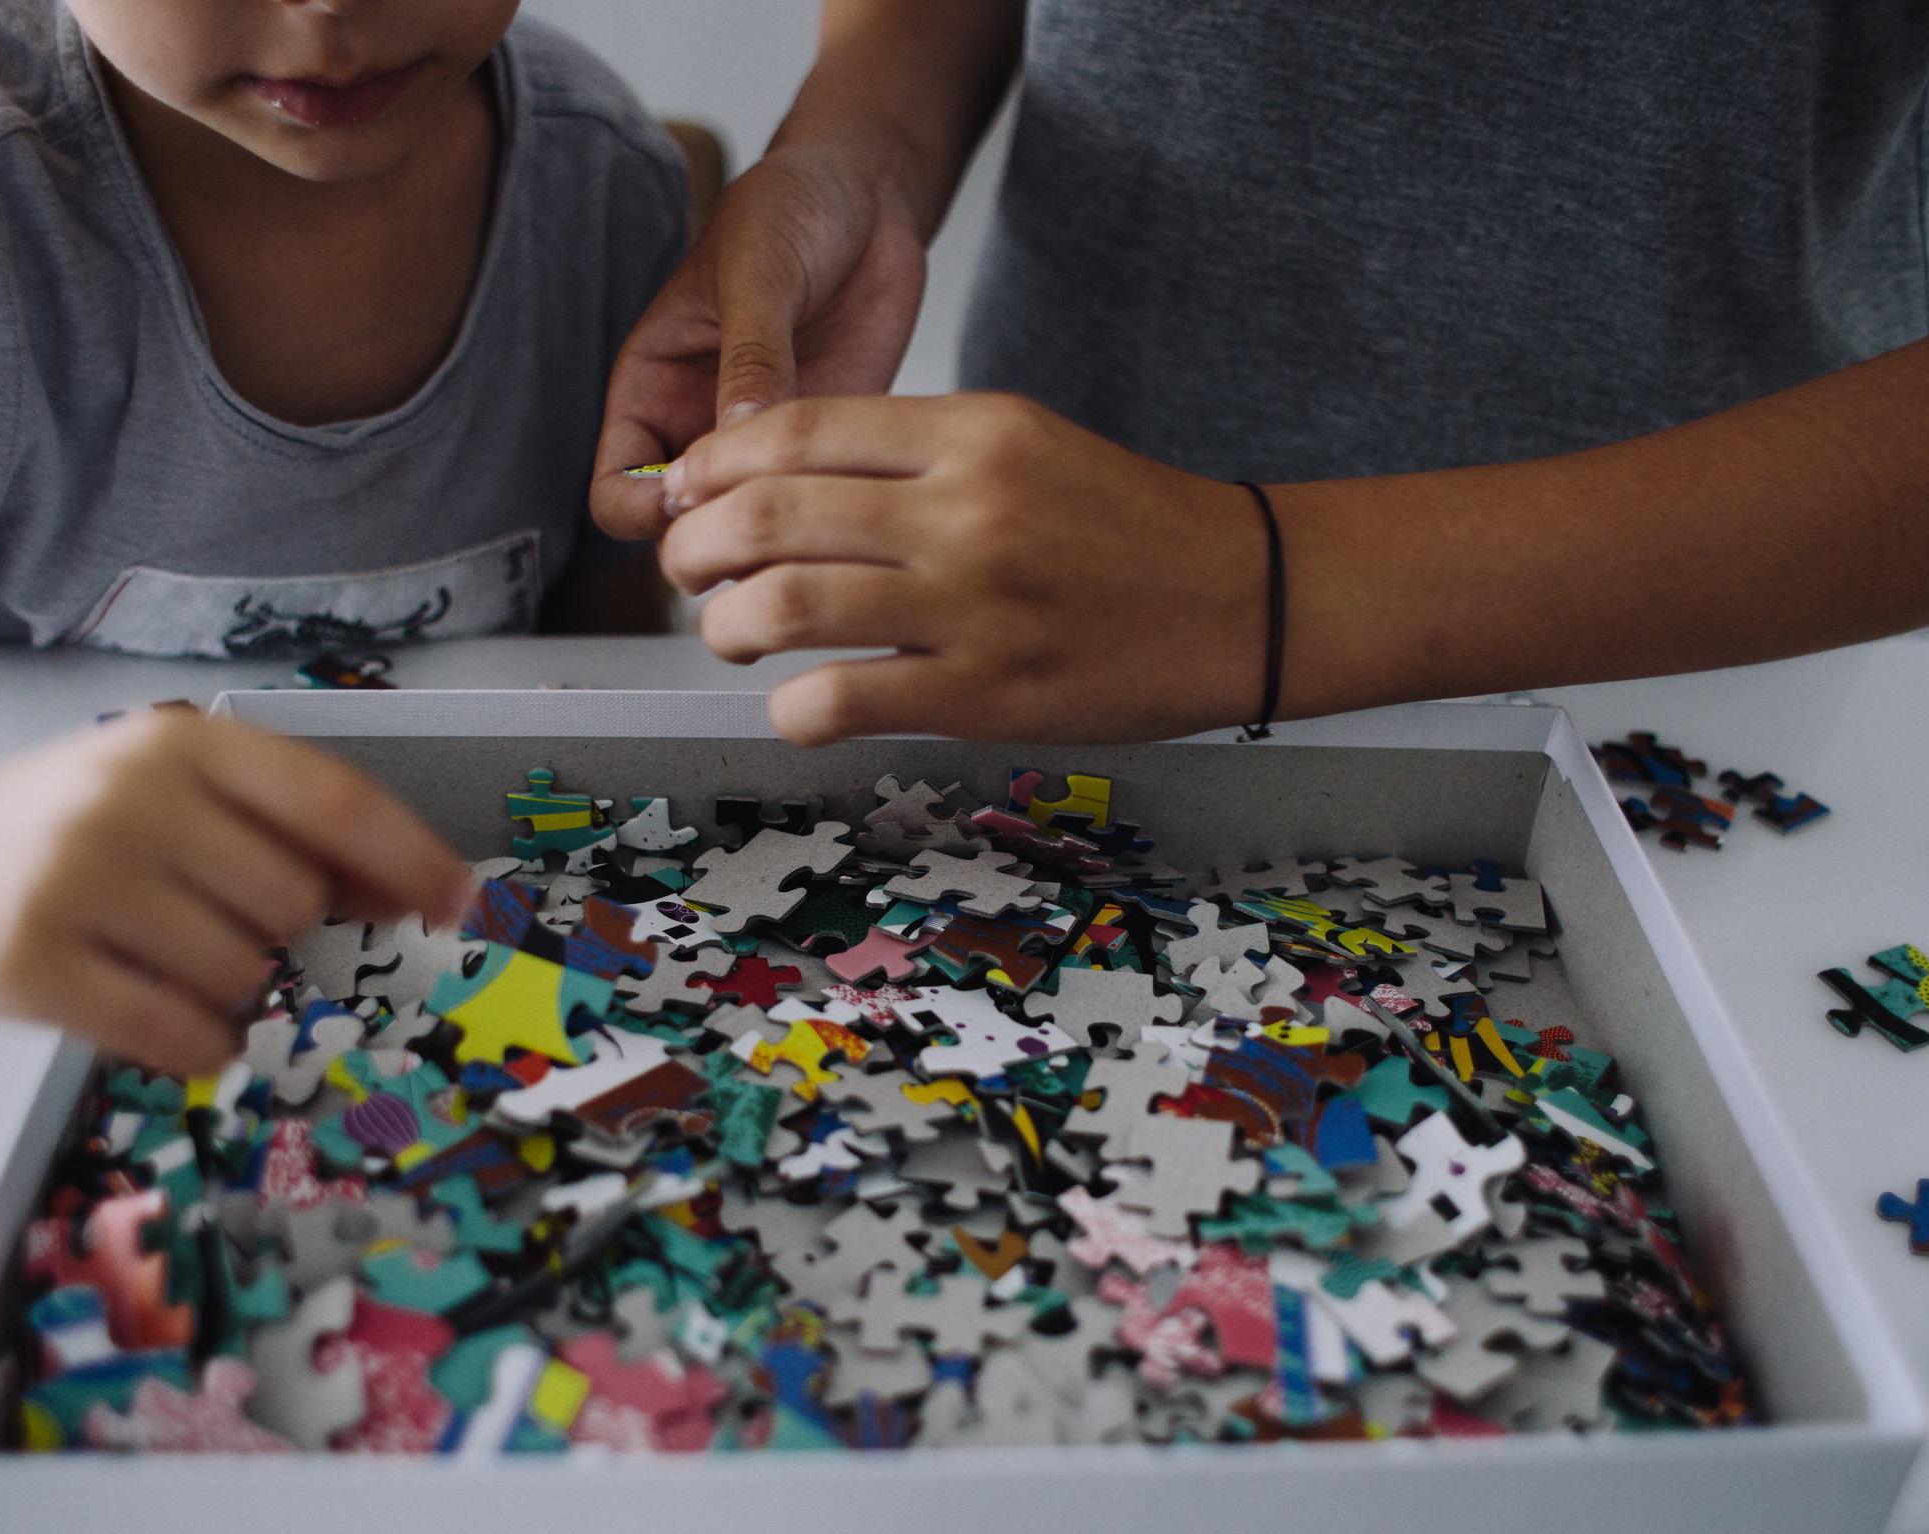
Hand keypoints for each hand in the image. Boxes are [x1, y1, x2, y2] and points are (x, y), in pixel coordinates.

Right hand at [0, 710, 471, 1075]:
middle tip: (209, 920)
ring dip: (226, 989)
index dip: (409, 857)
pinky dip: (191, 1042)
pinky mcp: (31, 965)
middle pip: (291, 903)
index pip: (332, 801)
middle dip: (277, 931)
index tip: (460, 905)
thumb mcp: (173, 794)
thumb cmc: (69, 829)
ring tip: (159, 955)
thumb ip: (283, 829)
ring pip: (238, 974)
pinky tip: (158, 1014)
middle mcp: (130, 799)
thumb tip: (415, 891)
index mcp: (182, 745)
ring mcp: (76, 880)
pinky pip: (172, 1033)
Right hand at [590, 142, 929, 541]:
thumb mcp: (758, 270)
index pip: (615, 491)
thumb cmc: (789, 208)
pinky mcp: (827, 446)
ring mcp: (764, 444)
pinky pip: (817, 505)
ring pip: (753, 532)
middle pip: (682, 533)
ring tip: (816, 518)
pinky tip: (859, 496)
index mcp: (651, 390)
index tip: (695, 499)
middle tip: (767, 525)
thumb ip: (750, 354)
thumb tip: (739, 437)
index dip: (644, 513)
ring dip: (779, 541)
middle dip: (715, 544)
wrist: (869, 193)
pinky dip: (832, 520)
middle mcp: (699, 429)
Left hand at [657, 393, 1270, 745]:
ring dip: (725, 626)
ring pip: (782, 605)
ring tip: (731, 635)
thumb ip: (910, 453)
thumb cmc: (1127, 527)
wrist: (1243, 597)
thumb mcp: (1025, 442)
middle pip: (768, 514)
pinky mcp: (986, 692)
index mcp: (974, 430)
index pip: (794, 430)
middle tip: (687, 569)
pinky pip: (840, 699)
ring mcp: (975, 603)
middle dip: (693, 547)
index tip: (685, 493)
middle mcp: (967, 508)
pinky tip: (800, 705)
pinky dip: (792, 709)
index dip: (711, 465)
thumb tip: (776, 478)